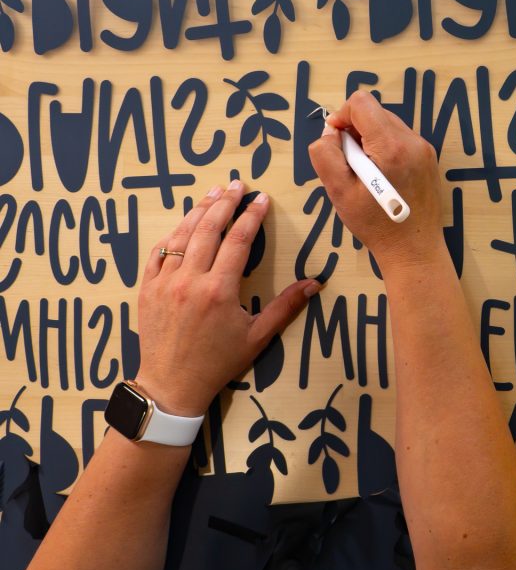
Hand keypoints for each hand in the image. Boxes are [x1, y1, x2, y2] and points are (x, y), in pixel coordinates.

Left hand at [134, 181, 322, 416]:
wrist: (172, 384)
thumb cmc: (218, 362)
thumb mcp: (258, 337)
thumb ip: (286, 307)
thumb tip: (315, 283)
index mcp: (219, 290)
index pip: (238, 241)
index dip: (251, 216)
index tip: (261, 199)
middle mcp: (190, 280)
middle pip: (208, 229)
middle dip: (224, 203)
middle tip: (237, 185)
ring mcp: (164, 282)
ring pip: (182, 235)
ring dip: (198, 211)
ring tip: (212, 192)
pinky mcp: (147, 288)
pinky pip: (158, 252)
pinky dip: (172, 234)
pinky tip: (184, 224)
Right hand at [308, 90, 445, 272]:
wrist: (414, 251)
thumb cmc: (376, 225)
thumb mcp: (339, 191)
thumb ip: (326, 155)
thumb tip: (329, 133)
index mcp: (392, 146)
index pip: (361, 103)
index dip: (341, 117)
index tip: (335, 142)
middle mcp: (413, 142)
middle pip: (375, 113)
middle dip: (355, 131)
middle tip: (349, 164)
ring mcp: (425, 150)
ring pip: (388, 126)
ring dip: (370, 141)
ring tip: (365, 174)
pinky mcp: (429, 160)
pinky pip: (400, 140)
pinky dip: (385, 150)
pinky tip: (381, 178)